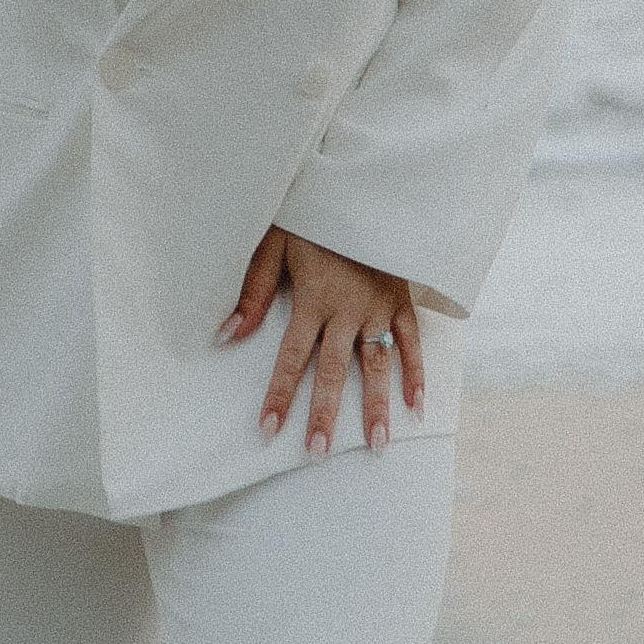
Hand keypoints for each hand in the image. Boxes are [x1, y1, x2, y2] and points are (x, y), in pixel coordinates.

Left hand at [221, 229, 424, 450]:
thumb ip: (252, 291)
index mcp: (312, 299)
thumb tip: (226, 335)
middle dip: (326, 414)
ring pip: (377, 364)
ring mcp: (378, 308)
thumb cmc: (310, 217)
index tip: (269, 430)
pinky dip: (416, 374)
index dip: (280, 395)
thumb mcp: (274, 244)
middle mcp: (346, 310)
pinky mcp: (401, 300)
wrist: (361, 190)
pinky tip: (417, 407)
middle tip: (319, 453)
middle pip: (334, 371)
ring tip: (378, 445)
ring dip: (377, 406)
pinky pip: (411, 342)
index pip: (292, 358)